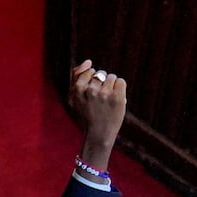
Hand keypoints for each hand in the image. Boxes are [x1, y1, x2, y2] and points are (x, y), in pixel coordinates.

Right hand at [69, 60, 127, 175]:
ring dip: (111, 87)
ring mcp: (104, 94)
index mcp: (77, 89)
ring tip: (107, 101)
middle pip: (101, 73)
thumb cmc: (87, 114)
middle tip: (99, 101)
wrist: (99, 134)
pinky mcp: (117, 97)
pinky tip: (116, 100)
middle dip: (102, 84)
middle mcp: (90, 90)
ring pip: (111, 77)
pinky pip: (120, 81)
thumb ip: (76, 76)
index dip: (92, 81)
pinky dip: (120, 89)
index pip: (89, 71)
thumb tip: (88, 61)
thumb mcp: (75, 96)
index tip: (92, 95)